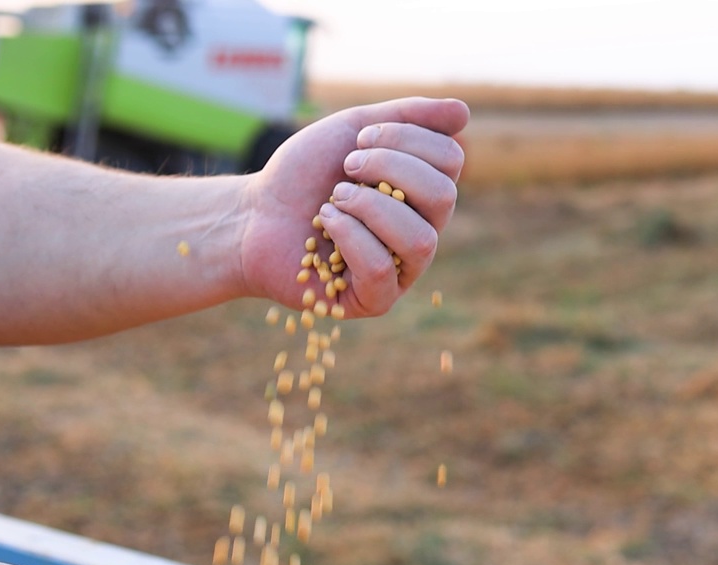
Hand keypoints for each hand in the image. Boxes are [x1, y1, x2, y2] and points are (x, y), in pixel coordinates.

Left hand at [237, 97, 468, 317]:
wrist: (253, 213)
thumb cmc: (303, 175)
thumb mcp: (353, 129)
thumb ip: (408, 117)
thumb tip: (464, 111)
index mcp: (423, 192)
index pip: (450, 161)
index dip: (406, 139)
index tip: (360, 140)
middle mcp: (422, 230)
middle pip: (444, 197)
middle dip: (389, 169)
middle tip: (347, 168)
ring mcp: (401, 269)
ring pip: (421, 239)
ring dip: (368, 207)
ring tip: (334, 199)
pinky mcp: (374, 300)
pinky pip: (380, 271)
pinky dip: (349, 237)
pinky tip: (325, 225)